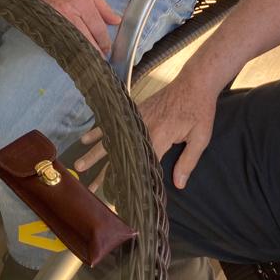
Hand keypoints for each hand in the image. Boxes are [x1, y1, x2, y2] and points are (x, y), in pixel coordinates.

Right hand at [19, 0, 119, 53]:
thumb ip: (103, 7)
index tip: (108, 50)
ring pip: (72, 42)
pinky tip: (72, 54)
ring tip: (88, 60)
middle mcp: (70, 11)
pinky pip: (59, 40)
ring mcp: (56, 19)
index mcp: (83, 1)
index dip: (104, 42)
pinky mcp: (46, 24)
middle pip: (86, 38)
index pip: (98, 28)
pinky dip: (67, 49)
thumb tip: (116, 21)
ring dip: (82, 53)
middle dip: (95, 52)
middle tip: (100, 61)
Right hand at [75, 70, 217, 189]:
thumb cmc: (200, 110)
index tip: (117, 198)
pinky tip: (86, 139)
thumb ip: (188, 161)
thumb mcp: (200, 137)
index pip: (140, 165)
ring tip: (79, 167)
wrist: (195, 82)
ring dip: (94, 154)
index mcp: (159, 137)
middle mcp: (142, 129)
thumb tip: (179, 185)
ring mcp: (136, 118)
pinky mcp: (135, 110)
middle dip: (104, 174)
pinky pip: (113, 122)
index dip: (129, 182)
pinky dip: (99, 130)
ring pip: (111, 139)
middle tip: (90, 189)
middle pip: (119, 155)